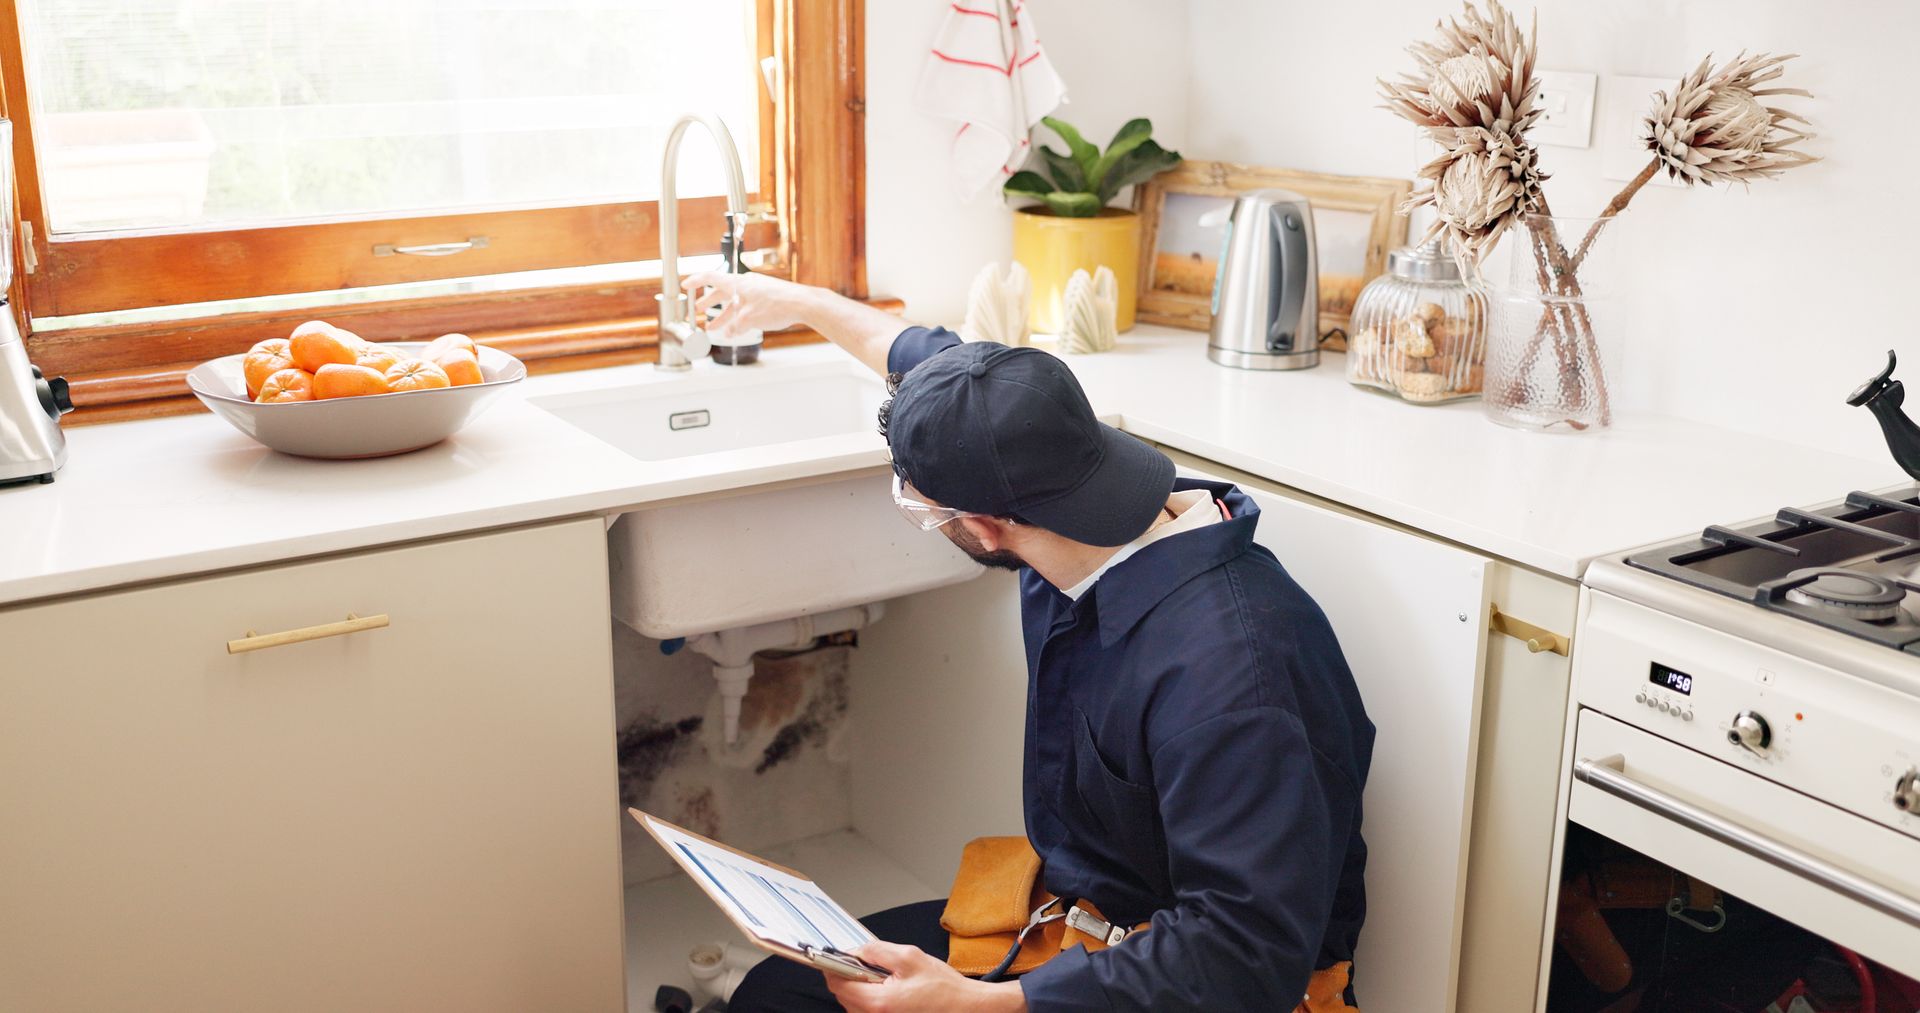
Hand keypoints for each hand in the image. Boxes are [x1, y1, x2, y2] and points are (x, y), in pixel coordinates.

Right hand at [681, 270, 817, 340]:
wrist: (802, 304)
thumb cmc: (776, 306)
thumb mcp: (748, 319)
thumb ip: (735, 327)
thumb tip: (729, 333)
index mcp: (737, 283)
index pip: (710, 278)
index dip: (696, 282)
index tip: (685, 286)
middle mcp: (746, 284)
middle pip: (721, 292)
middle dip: (709, 302)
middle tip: (698, 310)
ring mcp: (757, 290)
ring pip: (734, 302)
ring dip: (723, 314)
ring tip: (714, 326)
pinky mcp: (767, 298)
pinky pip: (746, 306)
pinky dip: (738, 316)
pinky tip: (736, 328)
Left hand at [823, 942, 1025, 1012]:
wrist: (965, 1009)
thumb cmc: (944, 988)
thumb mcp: (909, 957)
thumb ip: (877, 951)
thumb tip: (855, 950)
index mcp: (879, 1002)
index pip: (838, 984)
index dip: (834, 966)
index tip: (834, 956)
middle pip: (843, 995)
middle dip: (850, 975)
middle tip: (868, 962)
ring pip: (854, 1003)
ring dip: (861, 987)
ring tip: (886, 977)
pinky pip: (868, 1010)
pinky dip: (871, 997)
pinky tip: (890, 988)